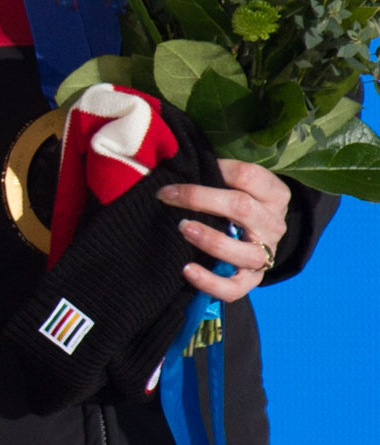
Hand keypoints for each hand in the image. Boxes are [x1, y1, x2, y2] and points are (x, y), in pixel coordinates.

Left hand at [158, 157, 289, 300]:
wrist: (259, 242)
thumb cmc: (238, 207)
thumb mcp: (238, 186)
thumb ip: (217, 174)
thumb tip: (179, 157)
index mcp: (274, 195)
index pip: (249, 175)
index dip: (217, 168)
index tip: (185, 170)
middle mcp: (274, 225)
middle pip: (242, 207)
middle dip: (200, 199)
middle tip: (169, 195)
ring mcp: (265, 255)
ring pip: (244, 251)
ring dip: (210, 239)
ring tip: (182, 228)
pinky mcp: (251, 280)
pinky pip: (234, 287)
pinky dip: (209, 281)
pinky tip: (187, 270)